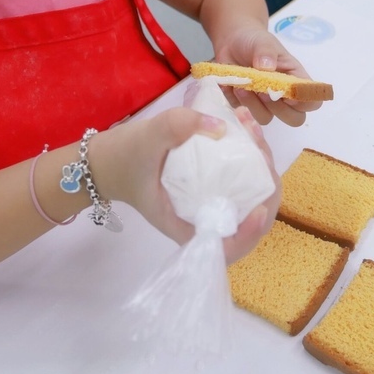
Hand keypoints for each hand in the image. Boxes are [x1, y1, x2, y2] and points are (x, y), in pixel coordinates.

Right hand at [91, 106, 278, 263]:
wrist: (108, 160)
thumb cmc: (124, 159)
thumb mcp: (146, 139)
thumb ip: (177, 127)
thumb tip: (220, 127)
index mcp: (186, 226)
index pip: (227, 247)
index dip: (250, 234)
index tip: (258, 209)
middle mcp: (205, 220)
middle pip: (251, 216)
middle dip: (265, 182)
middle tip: (258, 144)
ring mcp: (213, 203)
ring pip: (252, 194)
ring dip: (260, 163)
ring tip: (250, 127)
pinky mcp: (215, 186)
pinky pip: (243, 178)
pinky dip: (250, 155)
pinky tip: (244, 127)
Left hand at [213, 27, 322, 126]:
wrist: (231, 42)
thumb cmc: (254, 41)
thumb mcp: (262, 41)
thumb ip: (266, 52)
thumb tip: (267, 67)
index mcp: (296, 80)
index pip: (312, 100)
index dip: (305, 103)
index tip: (289, 94)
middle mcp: (283, 96)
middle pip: (294, 119)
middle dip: (279, 109)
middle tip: (263, 92)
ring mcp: (264, 104)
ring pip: (266, 119)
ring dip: (253, 105)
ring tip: (241, 86)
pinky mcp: (245, 106)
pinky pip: (242, 114)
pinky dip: (235, 101)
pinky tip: (230, 85)